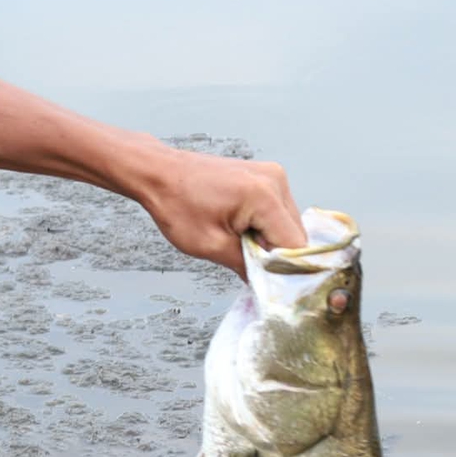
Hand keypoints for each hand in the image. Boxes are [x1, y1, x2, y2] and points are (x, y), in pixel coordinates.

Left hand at [129, 141, 307, 273]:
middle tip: (245, 259)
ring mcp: (272, 174)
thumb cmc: (176, 205)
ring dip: (269, 239)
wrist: (160, 173)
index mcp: (264, 196)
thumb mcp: (210, 246)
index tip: (265, 278)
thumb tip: (267, 284)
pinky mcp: (265, 175)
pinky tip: (239, 227)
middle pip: (296, 233)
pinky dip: (264, 225)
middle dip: (275, 253)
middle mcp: (275, 180)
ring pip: (288, 223)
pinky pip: (277, 210)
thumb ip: (246, 266)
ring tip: (236, 239)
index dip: (282, 267)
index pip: (295, 245)